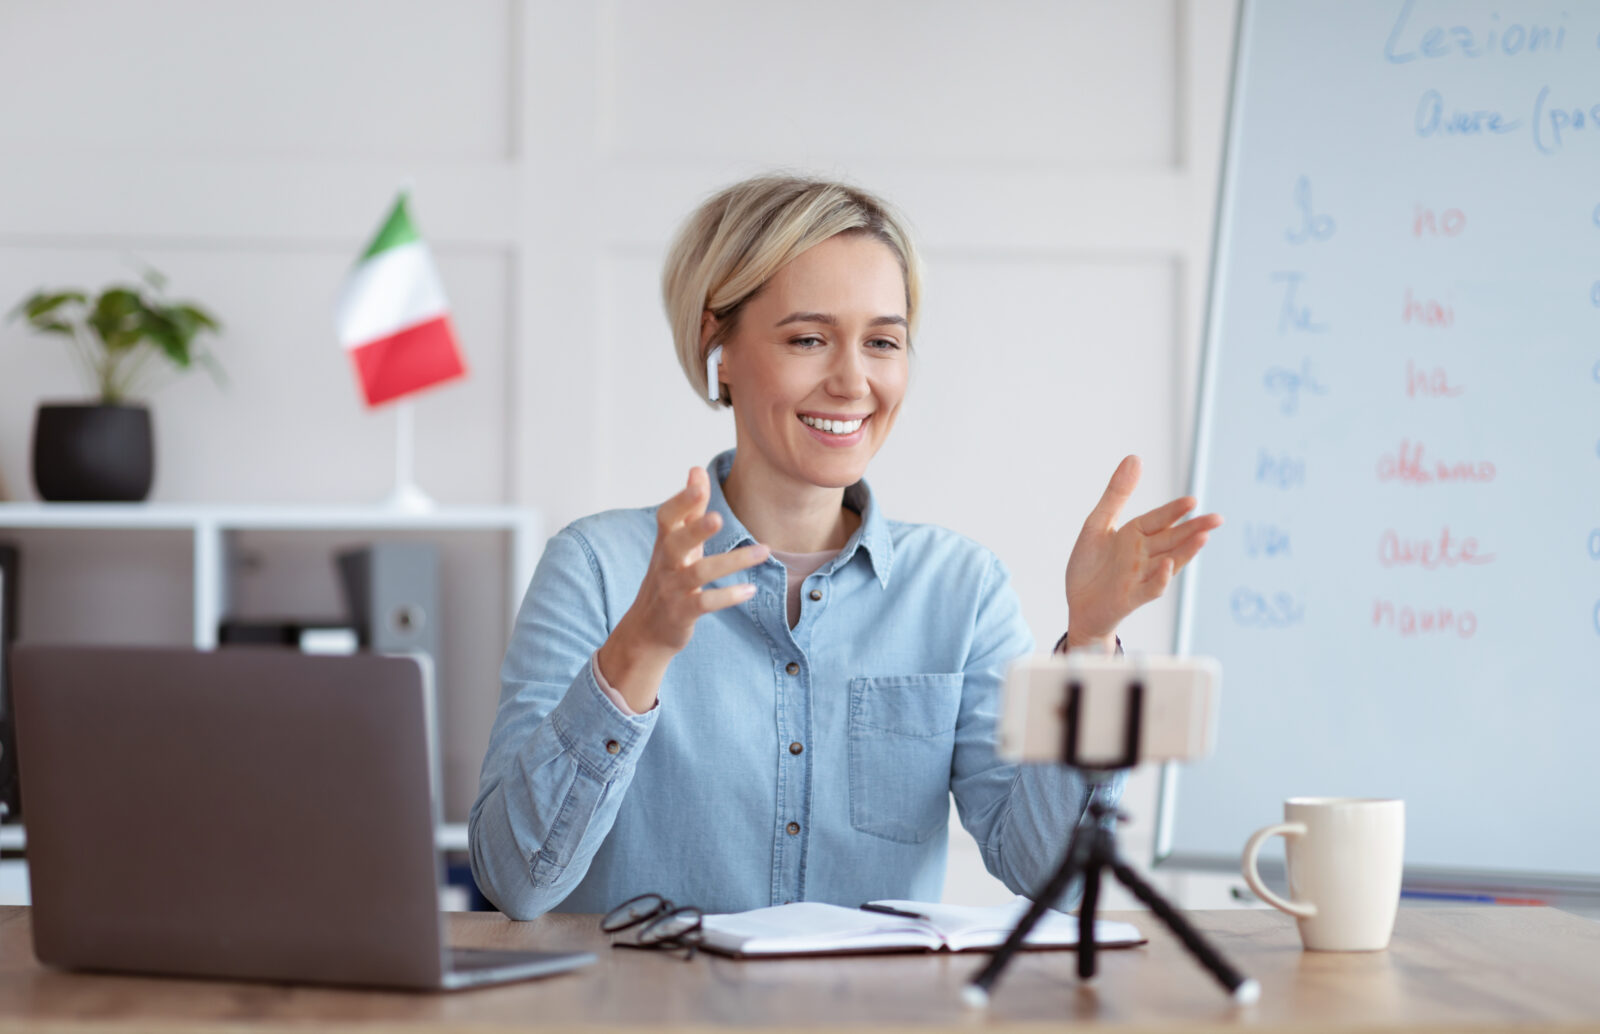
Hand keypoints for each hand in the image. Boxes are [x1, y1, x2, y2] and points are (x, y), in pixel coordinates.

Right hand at [597, 467, 769, 709]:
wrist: (646, 630)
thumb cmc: (668, 577)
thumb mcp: (676, 543)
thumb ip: (689, 508)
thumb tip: (696, 470)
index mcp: (665, 543)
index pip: (667, 517)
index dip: (681, 500)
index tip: (698, 482)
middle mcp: (665, 563)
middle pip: (676, 542)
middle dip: (695, 529)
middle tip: (717, 515)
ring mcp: (672, 589)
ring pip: (699, 573)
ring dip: (733, 561)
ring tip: (764, 550)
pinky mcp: (682, 613)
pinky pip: (705, 603)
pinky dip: (728, 596)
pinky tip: (751, 589)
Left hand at [1063, 455, 1221, 646]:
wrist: (1078, 605)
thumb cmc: (1090, 566)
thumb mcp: (1098, 524)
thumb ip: (1117, 494)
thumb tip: (1135, 457)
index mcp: (1135, 536)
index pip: (1159, 520)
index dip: (1174, 511)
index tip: (1192, 500)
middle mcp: (1143, 555)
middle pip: (1173, 539)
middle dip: (1194, 529)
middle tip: (1217, 518)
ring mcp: (1140, 577)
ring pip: (1169, 562)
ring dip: (1186, 551)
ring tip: (1204, 537)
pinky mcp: (1132, 598)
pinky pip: (1150, 588)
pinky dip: (1160, 579)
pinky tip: (1167, 566)